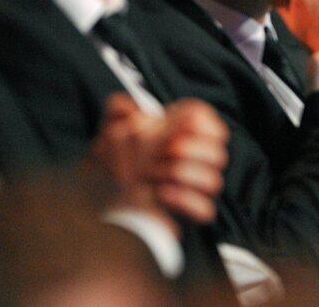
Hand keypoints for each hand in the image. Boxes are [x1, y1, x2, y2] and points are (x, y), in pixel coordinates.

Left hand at [92, 93, 229, 226]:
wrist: (101, 199)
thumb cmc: (112, 159)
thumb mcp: (110, 129)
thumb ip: (118, 108)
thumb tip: (134, 108)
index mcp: (180, 130)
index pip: (207, 119)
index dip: (197, 123)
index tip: (175, 129)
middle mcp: (194, 157)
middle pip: (218, 151)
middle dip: (192, 150)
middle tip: (165, 151)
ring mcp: (193, 186)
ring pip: (213, 181)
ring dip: (183, 175)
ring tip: (152, 174)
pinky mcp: (190, 210)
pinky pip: (204, 209)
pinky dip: (183, 200)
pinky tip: (159, 194)